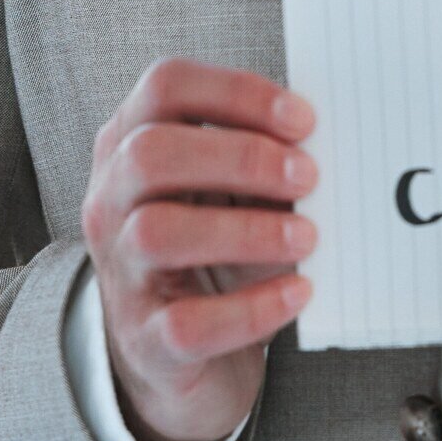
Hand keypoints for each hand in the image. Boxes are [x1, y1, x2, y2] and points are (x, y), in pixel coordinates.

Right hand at [81, 58, 319, 440]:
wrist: (176, 354)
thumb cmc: (214, 252)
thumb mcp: (230, 193)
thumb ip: (263, 161)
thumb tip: (329, 146)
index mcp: (133, 144)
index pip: (165, 86)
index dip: (237, 92)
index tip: (305, 120)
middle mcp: (112, 201)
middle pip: (151, 153)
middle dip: (241, 157)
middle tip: (310, 176)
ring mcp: (120, 271)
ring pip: (157, 233)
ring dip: (247, 229)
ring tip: (308, 236)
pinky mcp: (145, 339)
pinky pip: (187, 323)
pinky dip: (252, 308)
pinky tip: (299, 294)